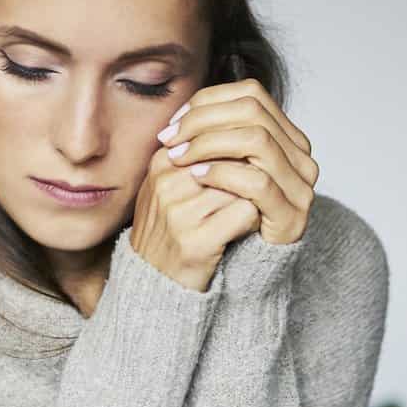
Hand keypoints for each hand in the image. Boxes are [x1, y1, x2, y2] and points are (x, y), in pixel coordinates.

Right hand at [129, 133, 267, 294]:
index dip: (239, 151)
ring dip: (254, 196)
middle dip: (249, 172)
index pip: (218, 134)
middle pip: (234, 156)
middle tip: (249, 193)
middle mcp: (168, 181)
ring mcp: (180, 210)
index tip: (243, 169)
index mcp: (164, 161)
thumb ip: (199, 155)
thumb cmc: (170, 228)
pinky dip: (253, 220)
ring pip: (244, 182)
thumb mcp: (174, 183)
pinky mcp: (196, 239)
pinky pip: (246, 213)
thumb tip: (247, 126)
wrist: (152, 280)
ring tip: (244, 212)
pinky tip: (243, 230)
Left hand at [154, 78, 318, 245]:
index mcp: (286, 135)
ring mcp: (300, 184)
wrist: (241, 266)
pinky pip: (258, 182)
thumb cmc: (224, 214)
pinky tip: (197, 178)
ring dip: (210, 143)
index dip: (208, 101)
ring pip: (258, 140)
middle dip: (203, 120)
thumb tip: (177, 115)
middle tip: (170, 138)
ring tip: (179, 158)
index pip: (250, 93)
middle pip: (252, 110)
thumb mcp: (218, 168)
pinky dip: (223, 174)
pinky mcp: (291, 215)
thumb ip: (211, 138)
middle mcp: (300, 154)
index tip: (174, 122)